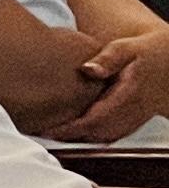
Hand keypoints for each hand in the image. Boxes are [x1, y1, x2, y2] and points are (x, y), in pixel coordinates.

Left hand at [57, 29, 168, 143]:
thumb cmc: (145, 51)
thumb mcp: (126, 48)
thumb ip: (107, 59)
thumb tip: (87, 70)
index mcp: (130, 95)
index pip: (97, 119)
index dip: (71, 129)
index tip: (48, 130)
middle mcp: (134, 111)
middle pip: (98, 133)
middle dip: (70, 137)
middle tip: (41, 132)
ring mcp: (136, 118)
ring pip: (105, 137)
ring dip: (80, 139)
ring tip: (52, 133)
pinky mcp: (135, 120)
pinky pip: (113, 134)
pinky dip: (92, 136)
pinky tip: (73, 132)